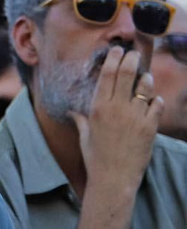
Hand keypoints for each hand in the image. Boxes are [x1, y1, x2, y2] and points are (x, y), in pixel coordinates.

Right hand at [74, 46, 159, 191]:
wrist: (113, 178)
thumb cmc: (95, 157)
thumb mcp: (85, 135)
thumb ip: (80, 119)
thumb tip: (71, 111)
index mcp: (98, 108)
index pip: (107, 74)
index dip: (113, 58)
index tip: (117, 50)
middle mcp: (116, 109)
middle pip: (126, 73)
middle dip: (131, 59)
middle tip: (134, 54)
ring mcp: (135, 116)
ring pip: (145, 86)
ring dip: (145, 79)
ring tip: (145, 78)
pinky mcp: (150, 126)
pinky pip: (157, 104)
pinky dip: (156, 100)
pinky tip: (153, 101)